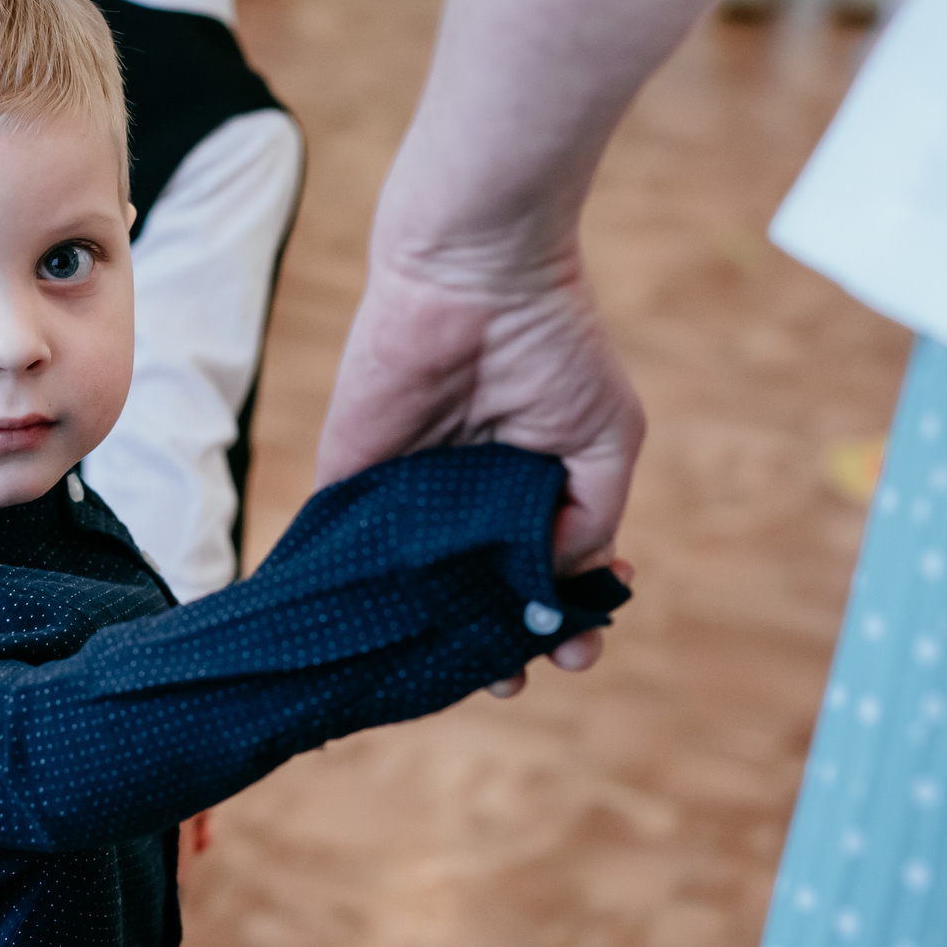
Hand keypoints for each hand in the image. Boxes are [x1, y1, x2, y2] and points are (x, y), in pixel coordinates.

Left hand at [317, 258, 644, 676]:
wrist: (473, 270)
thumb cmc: (552, 342)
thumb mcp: (604, 438)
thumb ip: (591, 518)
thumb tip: (564, 587)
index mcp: (534, 492)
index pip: (546, 577)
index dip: (561, 621)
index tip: (576, 651)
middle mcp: (469, 504)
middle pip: (478, 596)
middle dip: (497, 644)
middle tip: (511, 676)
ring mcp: (409, 497)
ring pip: (414, 591)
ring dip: (430, 637)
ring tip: (455, 673)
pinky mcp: (350, 479)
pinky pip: (342, 550)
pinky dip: (348, 597)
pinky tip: (364, 642)